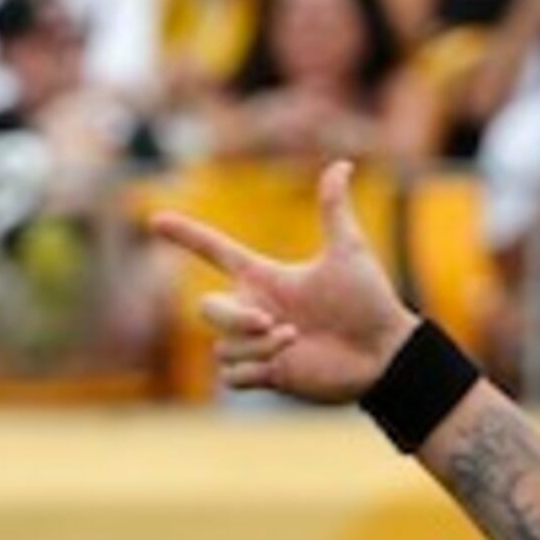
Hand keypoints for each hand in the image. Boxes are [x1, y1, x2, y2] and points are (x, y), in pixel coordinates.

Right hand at [147, 161, 421, 405]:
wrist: (383, 354)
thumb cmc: (368, 302)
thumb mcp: (348, 251)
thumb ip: (334, 209)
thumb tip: (341, 164)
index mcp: (265, 277)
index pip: (215, 251)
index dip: (186, 235)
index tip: (155, 219)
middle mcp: (255, 309)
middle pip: (207, 309)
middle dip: (234, 318)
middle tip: (277, 324)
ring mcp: (258, 344)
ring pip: (222, 346)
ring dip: (256, 346)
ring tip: (294, 342)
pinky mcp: (267, 376)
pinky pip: (230, 375)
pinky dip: (251, 370)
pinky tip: (282, 368)